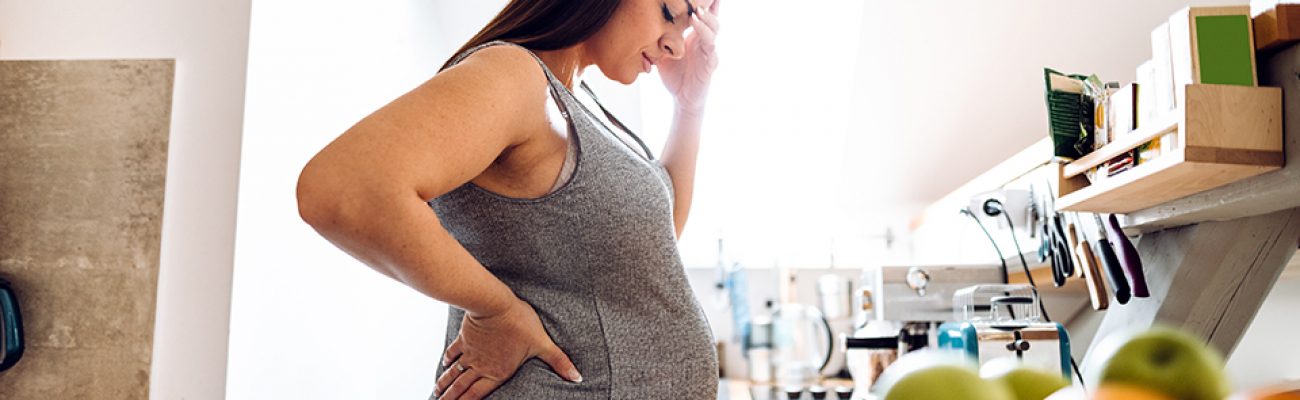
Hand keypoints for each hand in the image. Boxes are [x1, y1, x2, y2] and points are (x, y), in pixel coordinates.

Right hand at [434, 298, 580, 398]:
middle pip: (463, 387)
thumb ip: (559, 362)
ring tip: (437, 393)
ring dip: (446, 384)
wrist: (494, 304)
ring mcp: (471, 352)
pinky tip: (445, 365)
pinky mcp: (465, 337)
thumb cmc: (520, 323)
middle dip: (451, 399)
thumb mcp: (543, 344)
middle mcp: (481, 366)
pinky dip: (448, 360)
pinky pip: (454, 351)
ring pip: (455, 373)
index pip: (479, 395)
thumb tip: (577, 377)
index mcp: (498, 372)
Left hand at [657, 0, 720, 114]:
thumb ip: (659, 38)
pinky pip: (711, 48)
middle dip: (707, 6)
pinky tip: (697, 31)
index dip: (706, 4)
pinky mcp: (710, 64)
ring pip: (714, 30)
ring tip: (696, 12)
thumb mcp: (663, 52)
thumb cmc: (674, 75)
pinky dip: (705, 38)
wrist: (681, 99)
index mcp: (695, 36)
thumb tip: (644, 24)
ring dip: (706, 20)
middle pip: (712, 17)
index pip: (702, 16)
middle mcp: (705, 41)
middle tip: (698, 0)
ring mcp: (709, 52)